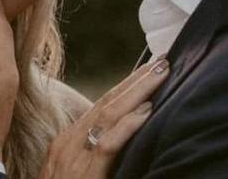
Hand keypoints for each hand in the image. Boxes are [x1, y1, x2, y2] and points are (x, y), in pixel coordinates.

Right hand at [40, 57, 169, 178]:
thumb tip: (115, 145)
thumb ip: (90, 159)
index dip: (124, 87)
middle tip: (163, 60)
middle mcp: (67, 145)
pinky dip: (128, 125)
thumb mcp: (73, 176)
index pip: (100, 107)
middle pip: (106, 103)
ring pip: (108, 115)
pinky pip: (107, 144)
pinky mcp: (84, 175)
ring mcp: (72, 158)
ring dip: (137, 92)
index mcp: (65, 144)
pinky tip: (147, 111)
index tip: (147, 70)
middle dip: (135, 80)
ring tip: (161, 74)